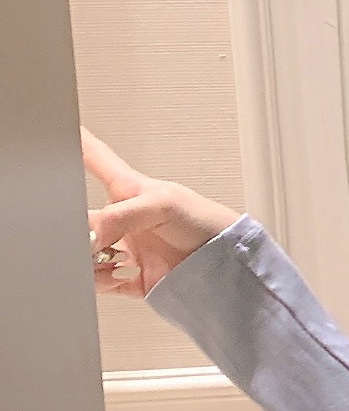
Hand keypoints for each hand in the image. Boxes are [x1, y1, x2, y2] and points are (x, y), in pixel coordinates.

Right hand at [81, 128, 241, 296]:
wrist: (227, 265)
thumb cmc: (205, 221)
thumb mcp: (162, 205)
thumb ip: (122, 216)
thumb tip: (91, 237)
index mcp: (128, 190)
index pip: (95, 160)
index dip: (77, 144)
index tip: (58, 128)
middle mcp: (122, 219)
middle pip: (80, 220)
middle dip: (76, 231)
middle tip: (88, 240)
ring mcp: (125, 248)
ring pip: (84, 254)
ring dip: (87, 261)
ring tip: (107, 262)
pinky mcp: (131, 276)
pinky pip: (100, 282)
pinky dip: (100, 282)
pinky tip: (118, 276)